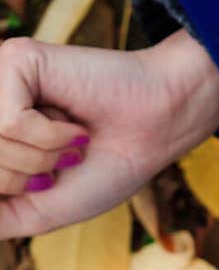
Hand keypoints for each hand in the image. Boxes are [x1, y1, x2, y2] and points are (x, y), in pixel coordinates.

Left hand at [0, 29, 218, 238]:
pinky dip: (49, 135)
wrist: (153, 132)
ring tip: (71, 141)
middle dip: (27, 177)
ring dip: (42, 157)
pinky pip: (10, 119)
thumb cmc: (104, 167)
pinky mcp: (15, 59)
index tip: (45, 184)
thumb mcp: (39, 209)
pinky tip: (74, 125)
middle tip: (63, 162)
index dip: (15, 189)